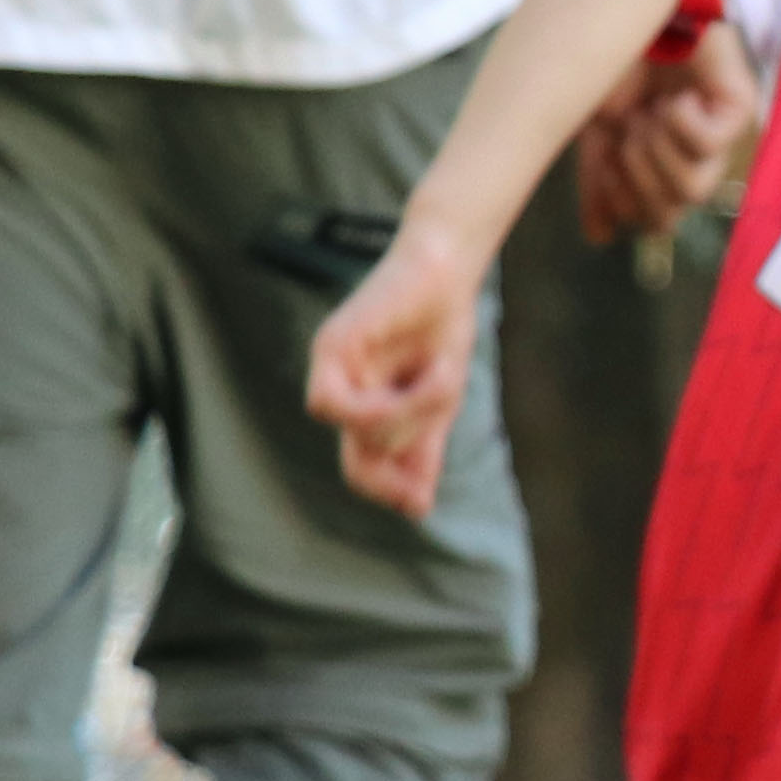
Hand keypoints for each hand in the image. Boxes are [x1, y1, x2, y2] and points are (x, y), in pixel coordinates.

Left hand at [305, 222, 491, 517]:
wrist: (448, 269)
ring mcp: (331, 368)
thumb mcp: (439, 403)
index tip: (420, 502)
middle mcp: (340, 390)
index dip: (386, 491)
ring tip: (438, 388)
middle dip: (406, 449)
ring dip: (399, 421)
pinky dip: (379, 404)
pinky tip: (415, 383)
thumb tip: (417, 510)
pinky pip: (337, 401)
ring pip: (352, 430)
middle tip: (440, 411)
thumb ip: (423, 452)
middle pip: (360, 457)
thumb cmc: (441, 326)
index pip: (360, 469)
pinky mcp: (331, 345)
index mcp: (364, 407)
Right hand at [574, 21, 760, 242]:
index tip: (604, 160)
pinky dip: (681, 123)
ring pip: (693, 189)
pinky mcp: (738, 108)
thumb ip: (597, 183)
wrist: (631, 8)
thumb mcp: (592, 130)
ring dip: (654, 152)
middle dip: (634, 177)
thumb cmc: (614, 64)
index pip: (651, 223)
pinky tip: (676, 98)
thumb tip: (599, 238)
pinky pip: (709, 144)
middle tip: (627, 133)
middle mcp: (693, 158)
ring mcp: (720, 136)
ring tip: (649, 113)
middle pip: (669, 216)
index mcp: (661, 167)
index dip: (621, 202)